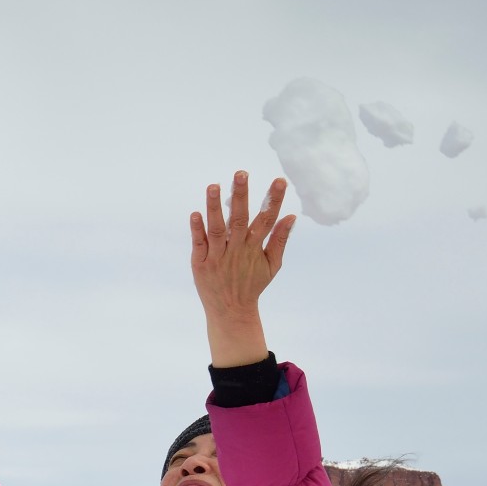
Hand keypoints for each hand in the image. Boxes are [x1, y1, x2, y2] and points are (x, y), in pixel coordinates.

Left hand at [189, 172, 292, 366]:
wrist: (231, 312)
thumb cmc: (252, 285)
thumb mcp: (271, 265)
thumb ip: (280, 240)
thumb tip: (291, 216)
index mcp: (254, 248)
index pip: (266, 219)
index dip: (273, 200)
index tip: (280, 180)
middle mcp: (236, 250)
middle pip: (239, 219)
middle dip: (241, 196)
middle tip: (241, 173)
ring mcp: (217, 256)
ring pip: (216, 229)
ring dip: (214, 208)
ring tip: (213, 186)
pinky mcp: (200, 263)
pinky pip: (198, 244)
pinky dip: (197, 230)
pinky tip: (195, 214)